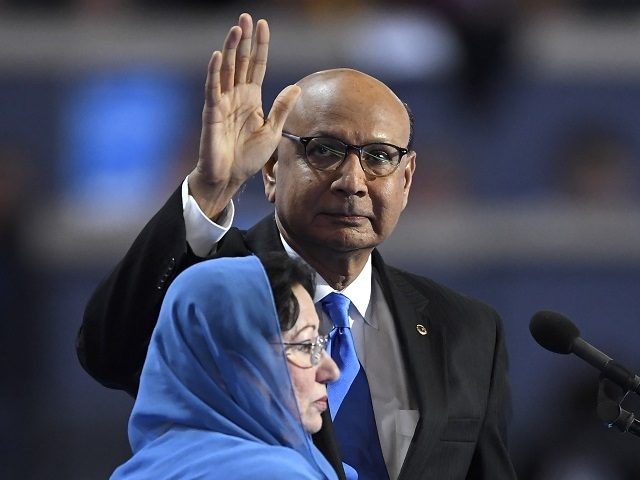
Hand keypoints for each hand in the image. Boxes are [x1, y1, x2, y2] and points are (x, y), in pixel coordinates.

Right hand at [188, 13, 300, 219]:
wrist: (230, 177)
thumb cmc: (248, 157)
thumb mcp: (273, 132)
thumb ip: (282, 109)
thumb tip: (296, 87)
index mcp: (252, 99)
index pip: (257, 66)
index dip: (260, 46)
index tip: (263, 25)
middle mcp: (236, 96)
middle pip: (241, 62)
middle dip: (244, 39)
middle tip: (246, 17)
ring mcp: (223, 102)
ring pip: (227, 69)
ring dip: (231, 49)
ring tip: (236, 29)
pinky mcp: (212, 112)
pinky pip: (213, 88)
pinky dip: (215, 72)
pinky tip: (219, 55)